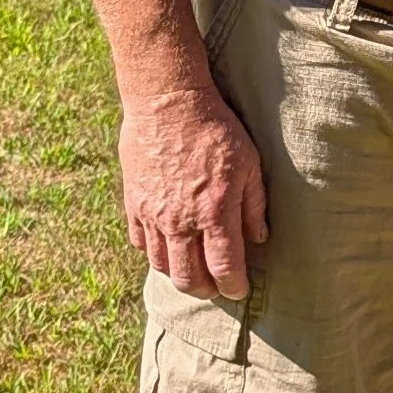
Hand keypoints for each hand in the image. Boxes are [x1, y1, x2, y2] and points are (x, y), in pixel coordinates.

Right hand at [118, 78, 268, 297]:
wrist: (167, 102)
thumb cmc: (216, 129)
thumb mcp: (249, 164)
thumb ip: (254, 206)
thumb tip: (259, 238)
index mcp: (214, 213)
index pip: (224, 268)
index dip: (234, 286)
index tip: (239, 289)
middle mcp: (181, 221)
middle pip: (189, 278)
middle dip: (206, 290)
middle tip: (216, 287)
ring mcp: (153, 215)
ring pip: (162, 265)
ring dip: (179, 275)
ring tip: (193, 271)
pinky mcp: (133, 203)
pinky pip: (140, 242)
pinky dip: (154, 252)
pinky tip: (167, 246)